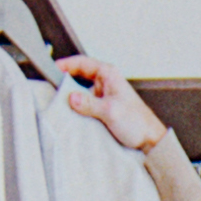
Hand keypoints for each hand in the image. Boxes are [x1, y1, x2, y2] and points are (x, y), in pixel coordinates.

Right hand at [59, 57, 191, 181]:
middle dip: (65, 82)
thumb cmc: (137, 121)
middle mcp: (104, 82)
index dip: (66, 64)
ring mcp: (102, 95)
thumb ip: (89, 104)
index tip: (52, 70)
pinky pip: (83, 104)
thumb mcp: (110, 111)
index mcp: (108, 74)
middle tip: (52, 90)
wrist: (149, 138)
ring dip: (70, 98)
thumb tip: (71, 97)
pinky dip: (76, 108)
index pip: (82, 62)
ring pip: (79, 91)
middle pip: (77, 76)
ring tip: (60, 104)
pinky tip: (70, 115)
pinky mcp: (100, 108)